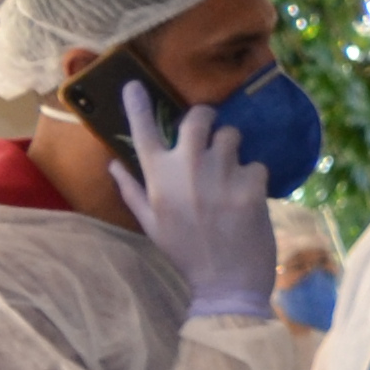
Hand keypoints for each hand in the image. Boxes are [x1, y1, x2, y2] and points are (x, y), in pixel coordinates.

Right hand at [106, 82, 279, 319]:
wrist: (227, 286)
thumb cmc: (187, 254)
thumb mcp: (152, 224)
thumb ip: (133, 190)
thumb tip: (112, 164)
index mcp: (157, 178)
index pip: (142, 131)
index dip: (137, 104)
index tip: (135, 83)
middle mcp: (186, 169)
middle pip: (199, 118)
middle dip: (207, 119)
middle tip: (212, 129)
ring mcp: (220, 176)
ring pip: (232, 137)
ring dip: (234, 149)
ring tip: (232, 173)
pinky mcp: (251, 187)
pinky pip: (257, 164)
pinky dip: (256, 178)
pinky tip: (250, 197)